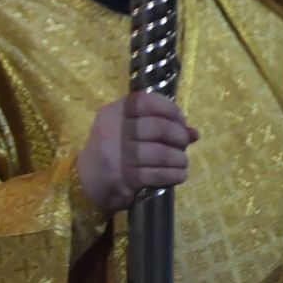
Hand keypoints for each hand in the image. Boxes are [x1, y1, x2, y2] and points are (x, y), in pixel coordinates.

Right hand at [76, 92, 199, 213]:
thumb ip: (158, 126)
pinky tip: (179, 175)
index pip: (145, 101)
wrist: (88, 180)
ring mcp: (116, 155)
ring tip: (182, 162)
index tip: (181, 120)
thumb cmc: (114, 151)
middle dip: (179, 136)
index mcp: (113, 112)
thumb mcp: (128, 131)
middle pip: (157, 127)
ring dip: (179, 158)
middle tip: (184, 144)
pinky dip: (174, 175)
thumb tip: (193, 133)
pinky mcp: (122, 177)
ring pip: (161, 153)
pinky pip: (157, 174)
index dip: (170, 109)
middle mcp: (112, 130)